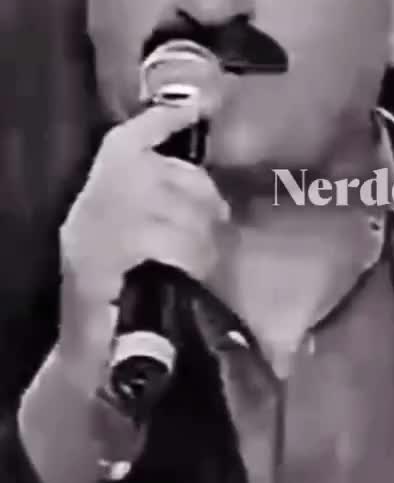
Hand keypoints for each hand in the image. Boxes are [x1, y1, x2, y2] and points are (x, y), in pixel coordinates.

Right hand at [57, 101, 229, 392]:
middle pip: (152, 170)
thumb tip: (219, 204)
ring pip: (158, 202)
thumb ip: (175, 225)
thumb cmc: (130, 319)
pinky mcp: (91, 269)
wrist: (90, 375)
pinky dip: (183, 249)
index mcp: (97, 206)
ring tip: (206, 262)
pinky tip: (193, 268)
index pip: (125, 144)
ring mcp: (86, 240)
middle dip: (198, 194)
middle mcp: (86, 214)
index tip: (200, 106)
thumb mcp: (154, 262)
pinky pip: (152, 237)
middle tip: (218, 230)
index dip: (162, 122)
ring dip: (197, 230)